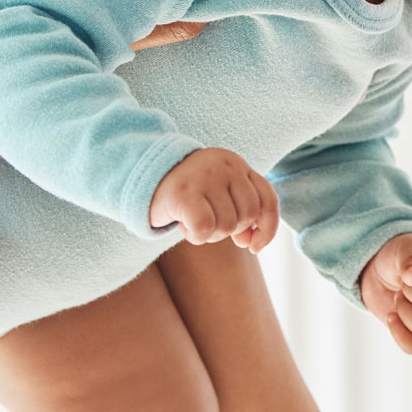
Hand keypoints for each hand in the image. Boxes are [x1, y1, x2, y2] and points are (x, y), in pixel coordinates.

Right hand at [149, 148, 279, 250]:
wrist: (142, 175)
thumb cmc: (188, 192)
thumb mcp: (219, 194)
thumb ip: (240, 211)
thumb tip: (251, 243)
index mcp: (238, 164)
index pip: (268, 200)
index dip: (267, 228)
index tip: (252, 246)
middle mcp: (226, 165)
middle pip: (247, 216)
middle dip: (230, 230)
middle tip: (208, 223)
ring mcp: (206, 176)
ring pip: (227, 225)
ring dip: (210, 234)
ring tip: (192, 221)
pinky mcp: (185, 193)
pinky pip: (205, 229)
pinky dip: (196, 237)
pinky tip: (183, 226)